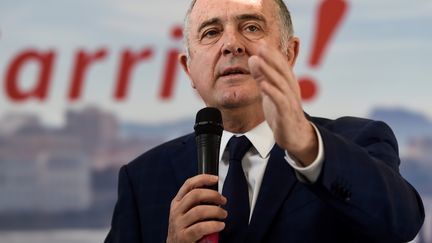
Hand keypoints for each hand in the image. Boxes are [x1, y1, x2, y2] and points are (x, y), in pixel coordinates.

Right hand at [167, 174, 226, 242]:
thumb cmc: (185, 228)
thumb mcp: (186, 212)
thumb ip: (196, 203)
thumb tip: (215, 194)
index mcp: (177, 202)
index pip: (188, 184)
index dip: (203, 179)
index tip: (215, 179)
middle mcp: (176, 211)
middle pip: (195, 195)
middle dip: (213, 195)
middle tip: (223, 201)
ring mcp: (179, 224)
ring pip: (199, 211)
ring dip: (216, 211)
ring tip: (223, 215)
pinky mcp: (184, 236)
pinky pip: (201, 227)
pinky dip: (214, 225)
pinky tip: (220, 225)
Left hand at [248, 41, 317, 165]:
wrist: (295, 136)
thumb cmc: (282, 113)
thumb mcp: (271, 92)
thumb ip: (263, 77)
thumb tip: (253, 59)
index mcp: (287, 83)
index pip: (280, 65)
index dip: (271, 53)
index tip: (261, 41)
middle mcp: (291, 89)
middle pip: (281, 70)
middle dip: (271, 57)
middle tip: (260, 45)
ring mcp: (289, 101)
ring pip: (280, 82)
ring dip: (268, 70)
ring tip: (257, 60)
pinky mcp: (286, 113)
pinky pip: (279, 100)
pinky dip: (271, 91)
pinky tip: (263, 84)